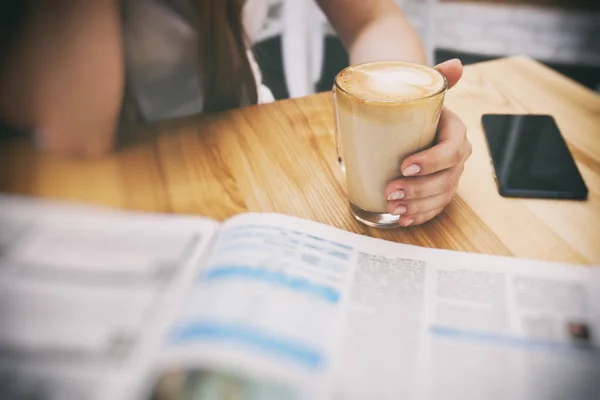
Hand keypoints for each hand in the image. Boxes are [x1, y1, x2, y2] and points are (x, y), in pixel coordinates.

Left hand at [385, 59, 470, 226]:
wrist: (406, 114)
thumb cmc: (412, 103)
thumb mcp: (422, 88)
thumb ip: (437, 76)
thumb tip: (456, 64)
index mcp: (456, 132)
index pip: (451, 150)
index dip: (431, 161)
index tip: (404, 165)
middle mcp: (456, 157)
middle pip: (445, 179)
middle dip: (418, 190)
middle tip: (390, 191)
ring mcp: (448, 175)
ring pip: (440, 197)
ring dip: (417, 207)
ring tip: (392, 208)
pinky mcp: (437, 189)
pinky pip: (434, 207)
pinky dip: (420, 216)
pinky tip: (403, 219)